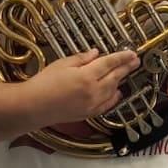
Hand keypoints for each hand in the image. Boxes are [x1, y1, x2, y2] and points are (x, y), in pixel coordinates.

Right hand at [21, 49, 139, 124]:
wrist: (33, 106)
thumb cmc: (43, 84)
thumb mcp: (61, 64)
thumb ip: (81, 59)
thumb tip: (96, 53)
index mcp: (86, 76)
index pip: (109, 63)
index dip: (122, 57)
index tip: (131, 53)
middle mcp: (92, 91)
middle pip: (114, 77)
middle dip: (126, 68)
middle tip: (135, 61)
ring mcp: (91, 104)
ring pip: (112, 90)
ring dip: (120, 81)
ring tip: (126, 72)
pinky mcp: (87, 114)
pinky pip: (106, 105)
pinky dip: (114, 98)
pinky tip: (117, 93)